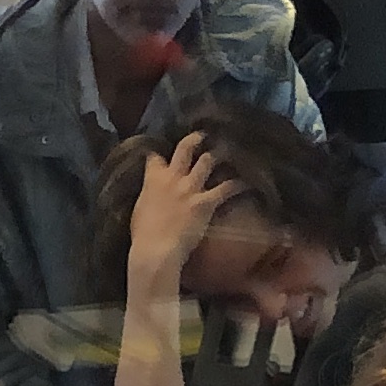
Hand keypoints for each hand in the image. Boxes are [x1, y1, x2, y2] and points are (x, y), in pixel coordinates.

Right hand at [126, 131, 240, 292]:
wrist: (156, 250)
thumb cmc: (143, 235)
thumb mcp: (139, 210)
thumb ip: (148, 195)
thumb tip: (152, 191)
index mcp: (153, 179)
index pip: (155, 157)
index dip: (159, 154)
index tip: (162, 155)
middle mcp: (173, 177)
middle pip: (185, 148)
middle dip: (195, 139)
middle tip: (203, 135)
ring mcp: (191, 188)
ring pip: (207, 161)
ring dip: (216, 157)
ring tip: (227, 152)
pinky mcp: (206, 202)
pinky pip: (226, 188)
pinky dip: (237, 185)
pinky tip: (245, 182)